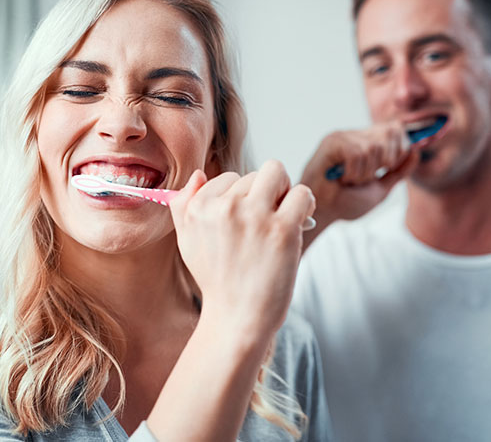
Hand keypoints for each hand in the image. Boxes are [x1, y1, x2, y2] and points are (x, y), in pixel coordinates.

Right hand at [169, 160, 315, 337]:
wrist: (237, 318)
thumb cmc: (217, 280)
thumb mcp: (188, 241)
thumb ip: (185, 205)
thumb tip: (199, 174)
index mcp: (199, 208)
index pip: (229, 178)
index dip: (242, 198)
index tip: (246, 221)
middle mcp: (224, 208)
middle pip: (254, 174)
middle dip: (264, 194)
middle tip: (267, 221)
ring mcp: (254, 217)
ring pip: (277, 173)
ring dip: (284, 192)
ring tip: (283, 217)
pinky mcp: (282, 229)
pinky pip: (301, 193)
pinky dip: (305, 204)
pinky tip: (299, 223)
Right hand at [301, 121, 418, 238]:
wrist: (324, 213)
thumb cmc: (346, 202)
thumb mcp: (381, 188)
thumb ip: (399, 171)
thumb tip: (416, 151)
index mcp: (367, 142)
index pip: (396, 129)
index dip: (402, 146)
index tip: (391, 167)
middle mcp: (356, 135)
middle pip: (390, 133)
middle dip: (386, 161)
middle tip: (367, 178)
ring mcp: (343, 137)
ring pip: (374, 147)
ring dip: (366, 174)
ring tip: (351, 181)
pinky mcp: (332, 142)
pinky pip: (357, 153)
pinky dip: (354, 173)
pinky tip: (341, 179)